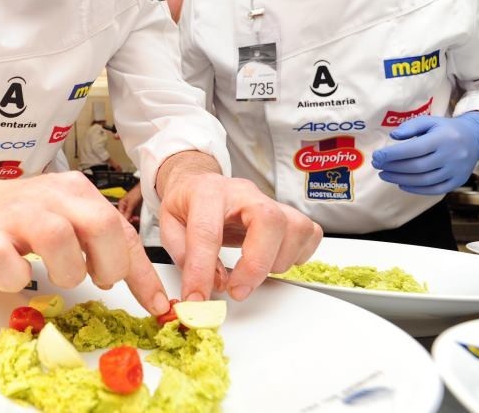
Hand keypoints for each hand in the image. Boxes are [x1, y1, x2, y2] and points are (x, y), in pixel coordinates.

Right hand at [0, 171, 169, 314]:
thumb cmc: (29, 217)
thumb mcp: (74, 219)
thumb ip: (107, 245)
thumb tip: (141, 287)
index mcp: (77, 191)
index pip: (121, 228)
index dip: (141, 272)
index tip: (154, 303)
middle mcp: (50, 196)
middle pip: (99, 223)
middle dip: (108, 264)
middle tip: (98, 279)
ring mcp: (16, 215)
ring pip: (56, 238)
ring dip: (66, 270)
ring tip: (58, 274)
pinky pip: (9, 264)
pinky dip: (19, 279)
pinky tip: (20, 273)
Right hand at [117, 185, 142, 225]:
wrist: (145, 189)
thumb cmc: (137, 192)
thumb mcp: (132, 203)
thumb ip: (128, 211)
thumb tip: (124, 219)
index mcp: (121, 204)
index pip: (120, 214)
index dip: (124, 219)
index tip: (128, 222)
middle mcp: (124, 206)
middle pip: (125, 216)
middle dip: (129, 219)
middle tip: (134, 220)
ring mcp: (130, 208)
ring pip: (129, 216)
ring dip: (133, 219)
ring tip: (137, 219)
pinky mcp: (135, 209)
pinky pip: (133, 215)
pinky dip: (136, 217)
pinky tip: (138, 218)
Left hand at [156, 152, 321, 301]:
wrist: (200, 183)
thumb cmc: (187, 204)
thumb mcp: (169, 224)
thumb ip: (185, 254)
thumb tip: (215, 282)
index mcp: (207, 191)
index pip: (207, 231)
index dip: (201, 269)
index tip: (197, 296)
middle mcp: (243, 192)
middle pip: (268, 219)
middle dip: (256, 263)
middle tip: (237, 290)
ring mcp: (269, 200)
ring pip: (294, 227)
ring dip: (276, 262)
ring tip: (251, 273)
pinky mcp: (287, 212)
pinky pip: (309, 233)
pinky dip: (297, 255)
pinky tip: (274, 261)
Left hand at [372, 112, 478, 194]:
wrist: (475, 138)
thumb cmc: (445, 129)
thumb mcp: (429, 121)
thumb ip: (410, 127)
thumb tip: (393, 136)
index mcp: (442, 138)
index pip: (414, 149)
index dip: (393, 154)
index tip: (377, 156)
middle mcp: (451, 156)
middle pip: (417, 166)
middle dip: (393, 168)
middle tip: (377, 166)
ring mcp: (455, 171)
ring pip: (424, 180)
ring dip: (400, 179)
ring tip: (384, 175)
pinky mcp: (457, 181)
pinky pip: (435, 190)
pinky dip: (416, 189)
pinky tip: (401, 184)